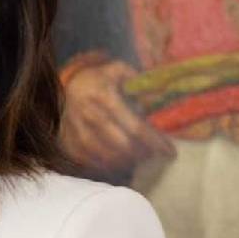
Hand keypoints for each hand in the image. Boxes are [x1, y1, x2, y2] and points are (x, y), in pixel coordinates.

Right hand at [59, 59, 175, 178]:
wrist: (68, 84)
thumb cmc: (101, 79)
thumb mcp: (119, 71)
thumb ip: (141, 82)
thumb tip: (165, 95)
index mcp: (103, 95)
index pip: (134, 126)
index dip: (154, 141)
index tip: (169, 150)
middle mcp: (88, 113)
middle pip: (121, 145)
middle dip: (142, 154)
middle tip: (155, 156)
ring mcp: (76, 130)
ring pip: (105, 156)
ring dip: (126, 162)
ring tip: (139, 160)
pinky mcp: (68, 141)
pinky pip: (89, 161)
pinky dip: (106, 166)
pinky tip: (119, 164)